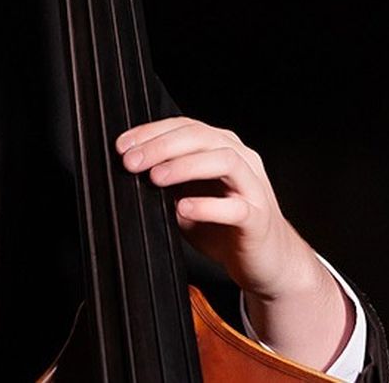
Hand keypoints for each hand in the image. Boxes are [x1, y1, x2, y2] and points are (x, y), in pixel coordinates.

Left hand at [114, 116, 312, 297]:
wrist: (266, 261)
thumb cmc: (223, 225)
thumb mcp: (186, 196)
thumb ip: (165, 180)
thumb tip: (129, 168)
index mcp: (221, 148)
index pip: (184, 127)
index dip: (151, 132)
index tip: (122, 145)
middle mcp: (240, 160)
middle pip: (201, 137)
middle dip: (162, 146)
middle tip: (132, 162)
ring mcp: (253, 187)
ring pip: (224, 161)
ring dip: (185, 166)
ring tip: (155, 178)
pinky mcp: (259, 219)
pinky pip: (236, 208)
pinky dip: (208, 206)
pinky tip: (184, 208)